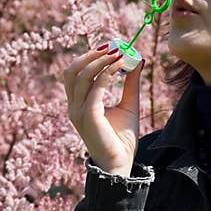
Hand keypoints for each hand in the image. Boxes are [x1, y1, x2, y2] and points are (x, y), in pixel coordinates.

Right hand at [62, 43, 143, 176]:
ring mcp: (78, 111)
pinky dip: (107, 74)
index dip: (89, 57)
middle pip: (72, 71)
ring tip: (118, 53)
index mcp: (78, 104)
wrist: (120, 164)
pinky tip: (121, 66)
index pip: (75, 73)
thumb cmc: (122, 139)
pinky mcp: (88, 116)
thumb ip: (130, 84)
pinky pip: (95, 88)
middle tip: (112, 46)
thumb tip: (138, 60)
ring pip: (81, 75)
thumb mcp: (128, 105)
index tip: (110, 46)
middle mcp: (74, 106)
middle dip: (91, 55)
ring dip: (99, 61)